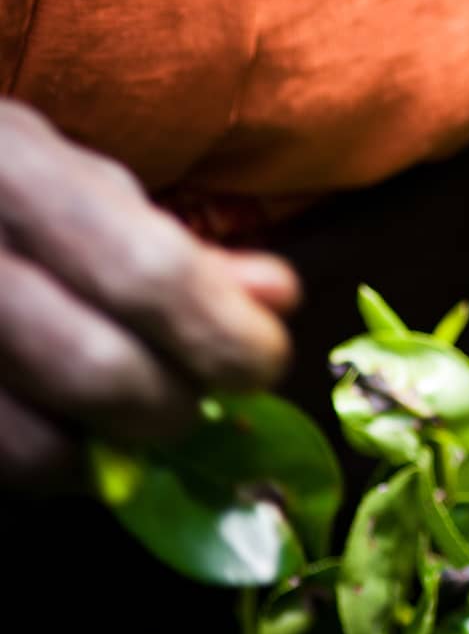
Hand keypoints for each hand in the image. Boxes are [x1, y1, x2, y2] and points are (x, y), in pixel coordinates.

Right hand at [0, 99, 298, 485]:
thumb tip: (276, 298)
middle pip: (95, 369)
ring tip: (131, 415)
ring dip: (112, 449)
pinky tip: (70, 431)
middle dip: (174, 404)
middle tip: (194, 399)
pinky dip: (54, 463)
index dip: (222, 334)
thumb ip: (181, 246)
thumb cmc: (4, 190)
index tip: (262, 362)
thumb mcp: (87, 188)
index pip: (146, 273)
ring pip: (37, 443)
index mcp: (15, 170)